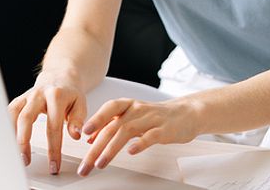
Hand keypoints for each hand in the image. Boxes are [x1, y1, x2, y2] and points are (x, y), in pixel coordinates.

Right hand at [7, 74, 87, 174]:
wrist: (60, 77)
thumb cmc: (70, 94)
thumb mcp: (80, 104)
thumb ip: (78, 120)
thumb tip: (75, 135)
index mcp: (56, 96)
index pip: (53, 126)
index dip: (53, 149)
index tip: (54, 165)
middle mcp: (39, 94)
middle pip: (26, 118)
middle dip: (24, 142)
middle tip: (26, 161)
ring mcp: (27, 96)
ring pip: (14, 114)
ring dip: (12, 135)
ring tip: (15, 154)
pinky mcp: (19, 99)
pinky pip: (9, 112)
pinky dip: (7, 127)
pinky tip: (9, 141)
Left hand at [76, 96, 202, 176]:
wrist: (186, 113)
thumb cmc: (155, 116)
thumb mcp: (132, 117)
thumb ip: (112, 125)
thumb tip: (90, 138)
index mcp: (128, 105)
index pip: (108, 109)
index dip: (96, 119)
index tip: (83, 133)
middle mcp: (137, 109)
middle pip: (113, 126)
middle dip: (96, 147)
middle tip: (86, 164)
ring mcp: (151, 119)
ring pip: (127, 131)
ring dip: (111, 149)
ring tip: (100, 163)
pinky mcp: (164, 130)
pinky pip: (150, 136)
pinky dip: (139, 143)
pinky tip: (131, 152)